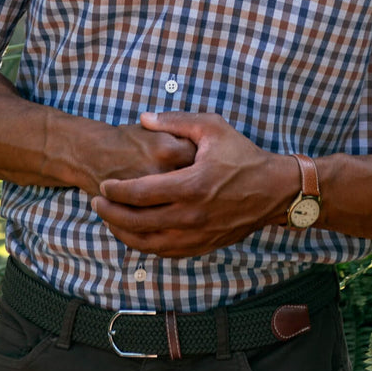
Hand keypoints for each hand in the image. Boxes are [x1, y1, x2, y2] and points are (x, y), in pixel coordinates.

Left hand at [91, 112, 296, 257]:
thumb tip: (144, 118)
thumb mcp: (212, 127)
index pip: (141, 193)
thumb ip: (175, 121)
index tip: (104, 185)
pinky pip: (166, 252)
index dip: (117, 191)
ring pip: (149, 243)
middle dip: (111, 214)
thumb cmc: (243, 155)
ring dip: (124, 233)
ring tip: (110, 220)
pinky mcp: (203, 245)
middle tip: (97, 203)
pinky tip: (136, 234)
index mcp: (191, 185)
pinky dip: (145, 245)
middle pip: (138, 222)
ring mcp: (198, 235)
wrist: (274, 190)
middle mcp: (192, 215)